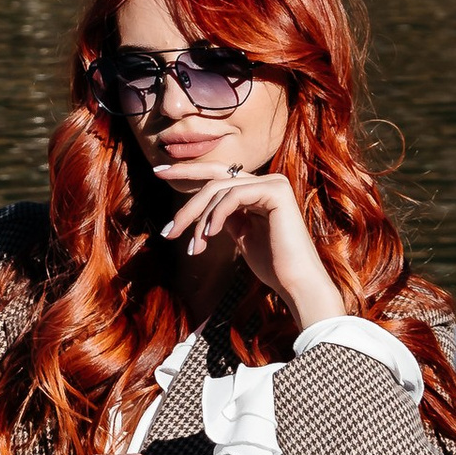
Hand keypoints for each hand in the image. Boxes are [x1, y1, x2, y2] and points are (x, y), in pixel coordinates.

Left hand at [151, 159, 342, 325]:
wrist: (296, 283)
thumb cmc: (272, 265)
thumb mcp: (242, 236)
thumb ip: (226, 218)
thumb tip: (204, 210)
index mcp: (258, 190)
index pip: (217, 176)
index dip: (187, 171)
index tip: (158, 172)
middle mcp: (267, 181)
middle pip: (214, 179)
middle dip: (186, 200)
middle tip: (167, 228)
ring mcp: (273, 183)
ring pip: (219, 189)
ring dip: (199, 220)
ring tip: (192, 248)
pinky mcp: (276, 191)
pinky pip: (233, 196)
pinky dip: (216, 215)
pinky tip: (209, 236)